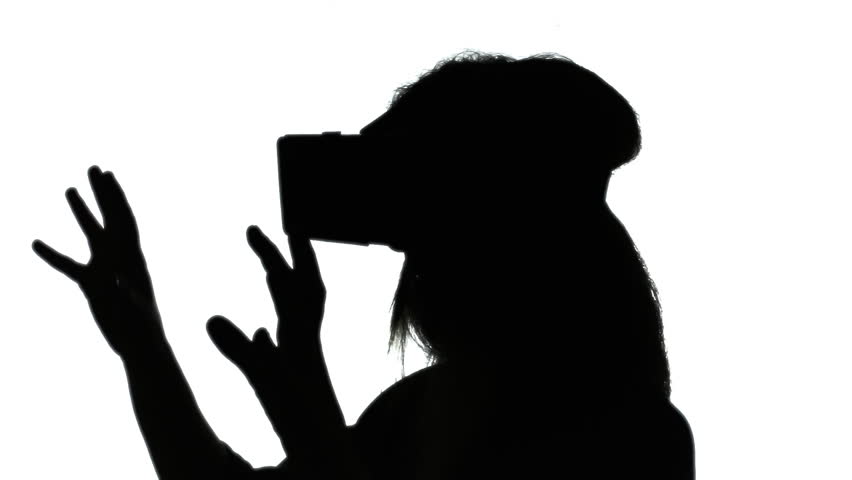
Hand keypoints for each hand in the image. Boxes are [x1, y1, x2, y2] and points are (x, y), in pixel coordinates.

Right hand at [32, 166, 164, 357]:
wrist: (139, 347)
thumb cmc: (140, 329)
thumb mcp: (131, 310)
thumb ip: (122, 293)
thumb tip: (112, 279)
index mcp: (132, 258)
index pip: (124, 219)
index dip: (116, 196)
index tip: (107, 174)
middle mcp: (120, 258)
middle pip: (111, 218)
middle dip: (102, 193)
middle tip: (93, 167)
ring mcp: (106, 269)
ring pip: (92, 234)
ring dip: (82, 212)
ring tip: (69, 189)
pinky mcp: (93, 285)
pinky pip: (69, 266)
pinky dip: (53, 255)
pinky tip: (35, 243)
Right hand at [207, 226, 328, 453]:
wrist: (328, 456)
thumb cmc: (304, 423)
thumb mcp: (268, 383)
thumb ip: (242, 352)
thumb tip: (210, 317)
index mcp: (303, 336)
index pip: (296, 284)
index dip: (284, 253)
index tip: (268, 226)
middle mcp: (308, 341)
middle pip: (300, 288)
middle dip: (284, 256)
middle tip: (257, 232)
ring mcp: (304, 358)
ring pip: (295, 312)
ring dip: (281, 285)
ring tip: (265, 267)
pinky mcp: (298, 377)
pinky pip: (289, 340)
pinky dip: (274, 325)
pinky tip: (261, 331)